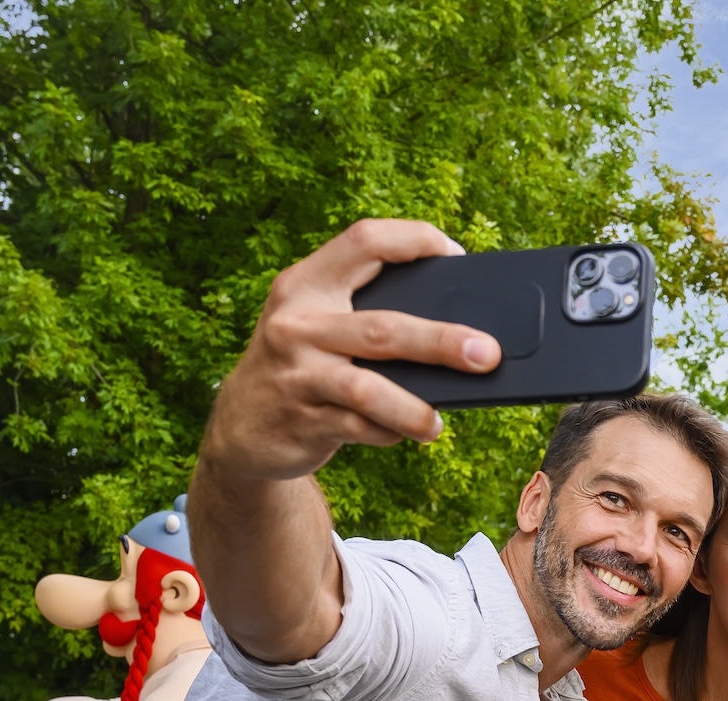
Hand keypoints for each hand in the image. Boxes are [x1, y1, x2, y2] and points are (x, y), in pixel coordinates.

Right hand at [197, 219, 500, 482]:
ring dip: (415, 407)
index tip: (456, 255)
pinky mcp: (302, 419)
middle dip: (442, 341)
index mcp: (307, 283)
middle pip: (384, 328)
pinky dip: (389, 431)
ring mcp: (298, 373)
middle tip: (486, 354)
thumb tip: (457, 328)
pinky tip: (406, 432)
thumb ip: (368, 314)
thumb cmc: (303, 364)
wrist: (241, 425)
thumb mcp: (318, 323)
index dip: (415, 240)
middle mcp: (299, 323)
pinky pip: (360, 426)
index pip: (365, 240)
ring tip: (438, 422)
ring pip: (369, 388)